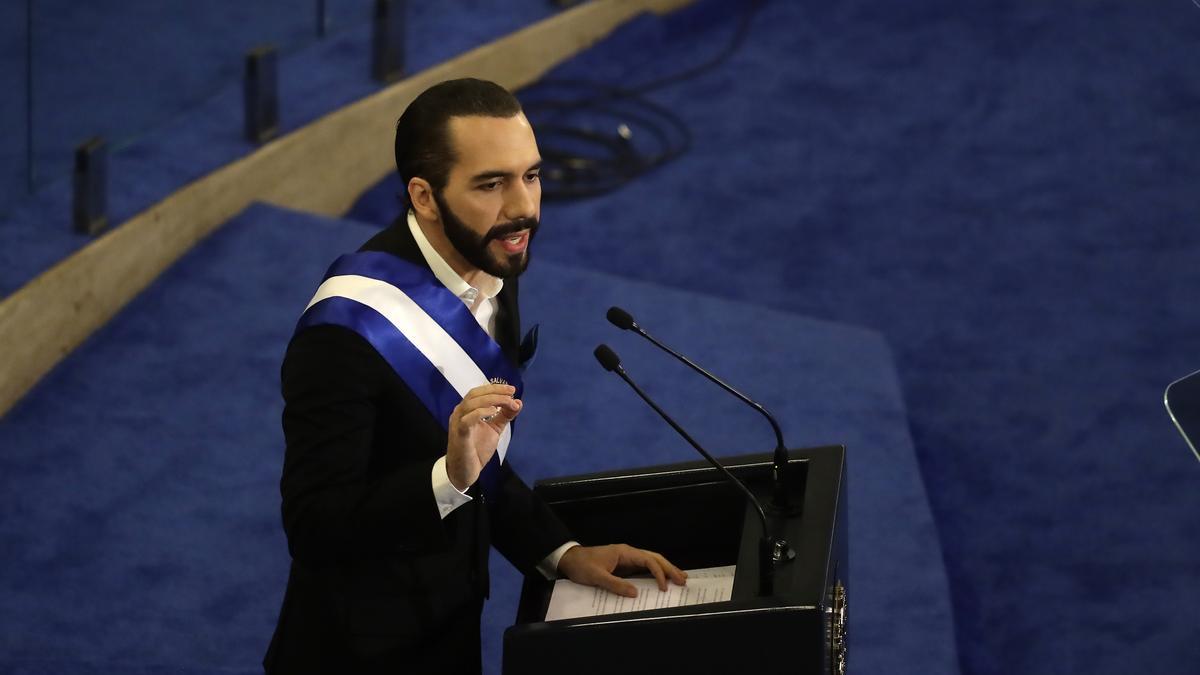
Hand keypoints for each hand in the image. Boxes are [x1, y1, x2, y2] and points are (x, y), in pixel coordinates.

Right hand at [445, 383, 521, 490]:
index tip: (512, 390)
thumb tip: (518, 402)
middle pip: (475, 394)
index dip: (495, 388)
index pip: (479, 392)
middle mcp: (460, 413)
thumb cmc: (476, 450)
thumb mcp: (494, 430)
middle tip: (511, 392)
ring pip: (471, 403)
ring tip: (507, 402)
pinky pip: (467, 419)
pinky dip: (480, 412)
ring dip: (491, 400)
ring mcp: (457, 423)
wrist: (465, 471)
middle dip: (495, 391)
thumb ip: (504, 416)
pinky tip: (493, 411)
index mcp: (467, 410)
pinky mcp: (459, 434)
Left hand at [556, 544, 686, 597]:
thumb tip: (636, 593)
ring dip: (665, 569)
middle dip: (669, 568)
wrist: (570, 559)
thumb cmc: (582, 566)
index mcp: (624, 552)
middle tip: (683, 580)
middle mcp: (628, 553)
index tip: (664, 587)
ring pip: (651, 561)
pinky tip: (662, 580)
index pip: (648, 560)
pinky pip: (643, 568)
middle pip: (654, 558)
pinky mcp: (624, 566)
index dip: (658, 573)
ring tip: (679, 578)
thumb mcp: (596, 576)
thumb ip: (615, 584)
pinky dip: (655, 573)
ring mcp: (627, 559)